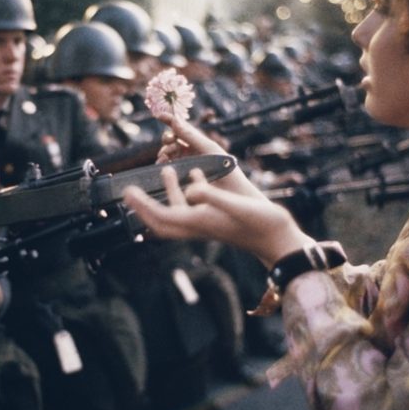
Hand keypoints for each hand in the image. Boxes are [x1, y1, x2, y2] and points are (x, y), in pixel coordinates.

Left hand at [123, 166, 313, 266]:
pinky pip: (195, 207)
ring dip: (168, 193)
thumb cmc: (261, 223)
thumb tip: (190, 188)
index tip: (128, 191)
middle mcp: (199, 225)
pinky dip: (188, 192)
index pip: (161, 216)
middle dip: (144, 207)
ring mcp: (208, 224)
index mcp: (198, 222)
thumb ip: (211, 195)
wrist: (280, 240)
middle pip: (162, 221)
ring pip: (179, 211)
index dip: (142, 205)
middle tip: (131, 192)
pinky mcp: (218, 220)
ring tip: (166, 170)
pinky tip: (196, 174)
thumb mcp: (236, 204)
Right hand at [157, 112, 262, 198]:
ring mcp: (185, 164)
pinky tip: (163, 164)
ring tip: (165, 157)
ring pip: (168, 154)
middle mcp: (190, 152)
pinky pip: (169, 168)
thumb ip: (191, 135)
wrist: (233, 193)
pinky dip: (163, 164)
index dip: (169, 120)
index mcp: (198, 142)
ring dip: (164, 152)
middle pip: (172, 141)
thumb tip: (175, 120)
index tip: (159, 115)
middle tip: (168, 141)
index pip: (181, 128)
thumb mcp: (208, 148)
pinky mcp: (181, 178)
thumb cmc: (226, 168)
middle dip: (167, 139)